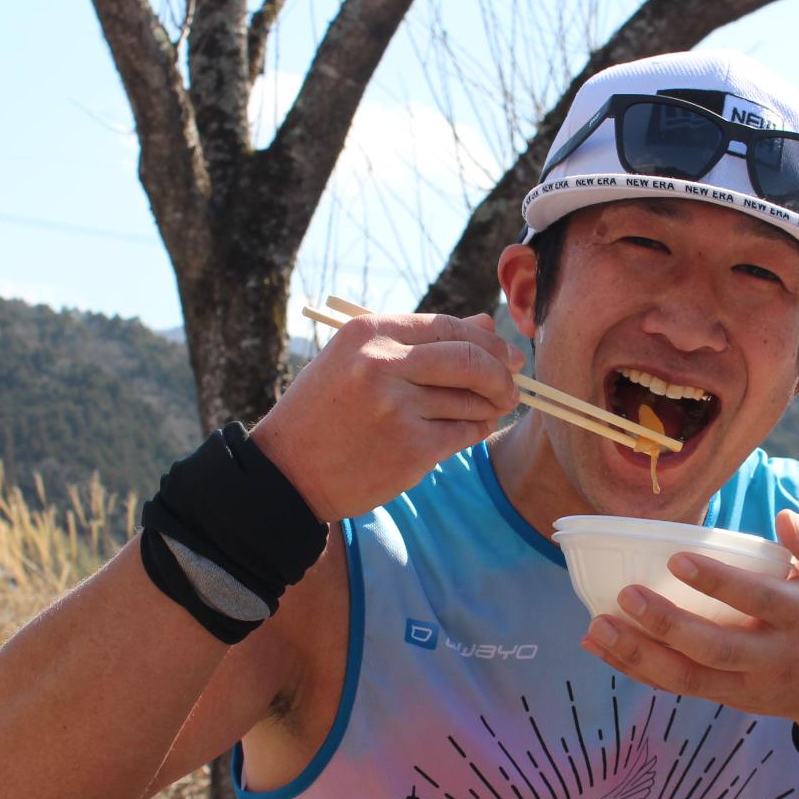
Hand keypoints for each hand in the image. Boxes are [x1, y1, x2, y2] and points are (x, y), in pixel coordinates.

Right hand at [251, 311, 522, 520]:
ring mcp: (397, 408)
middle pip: (470, 359)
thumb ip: (421, 342)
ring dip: (489, 407)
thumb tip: (487, 325)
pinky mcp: (411, 449)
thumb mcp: (359, 362)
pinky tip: (469, 431)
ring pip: (472, 400)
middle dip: (501, 374)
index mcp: (368, 333)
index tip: (506, 355)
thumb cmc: (325, 412)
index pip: (447, 326)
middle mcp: (382, 364)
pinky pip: (465, 433)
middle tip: (511, 387)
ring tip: (484, 411)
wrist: (287, 473)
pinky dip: (476, 431)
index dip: (486, 341)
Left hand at [579, 509, 798, 724]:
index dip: (717, 582)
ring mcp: (748, 686)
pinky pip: (678, 689)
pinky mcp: (730, 701)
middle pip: (713, 648)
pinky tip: (602, 649)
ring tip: (596, 628)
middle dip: (666, 624)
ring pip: (687, 678)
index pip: (756, 599)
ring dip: (638, 655)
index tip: (676, 560)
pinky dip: (637, 670)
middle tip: (625, 596)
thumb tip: (785, 517)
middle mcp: (773, 656)